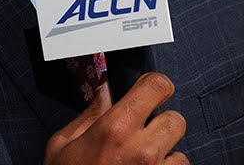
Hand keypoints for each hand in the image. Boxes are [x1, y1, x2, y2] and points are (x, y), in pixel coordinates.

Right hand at [45, 73, 188, 164]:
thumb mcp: (63, 144)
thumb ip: (89, 114)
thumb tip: (104, 90)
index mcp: (115, 128)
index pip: (157, 86)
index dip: (157, 86)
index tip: (153, 90)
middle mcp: (141, 150)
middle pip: (176, 119)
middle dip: (161, 125)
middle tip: (142, 135)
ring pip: (180, 153)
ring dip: (166, 156)